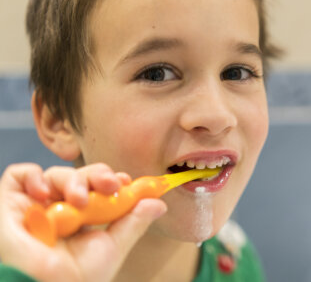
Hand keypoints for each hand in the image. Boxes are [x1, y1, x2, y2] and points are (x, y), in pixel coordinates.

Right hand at [0, 163, 166, 281]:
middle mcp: (60, 208)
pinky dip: (33, 177)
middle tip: (110, 184)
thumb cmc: (74, 279)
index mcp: (83, 218)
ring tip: (77, 200)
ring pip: (57, 174)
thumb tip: (159, 203)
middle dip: (98, 175)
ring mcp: (35, 204)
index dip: (113, 180)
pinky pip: (20, 175)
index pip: (99, 189)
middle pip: (82, 177)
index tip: (127, 181)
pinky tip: (43, 193)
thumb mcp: (108, 250)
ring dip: (73, 181)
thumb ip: (132, 224)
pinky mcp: (9, 201)